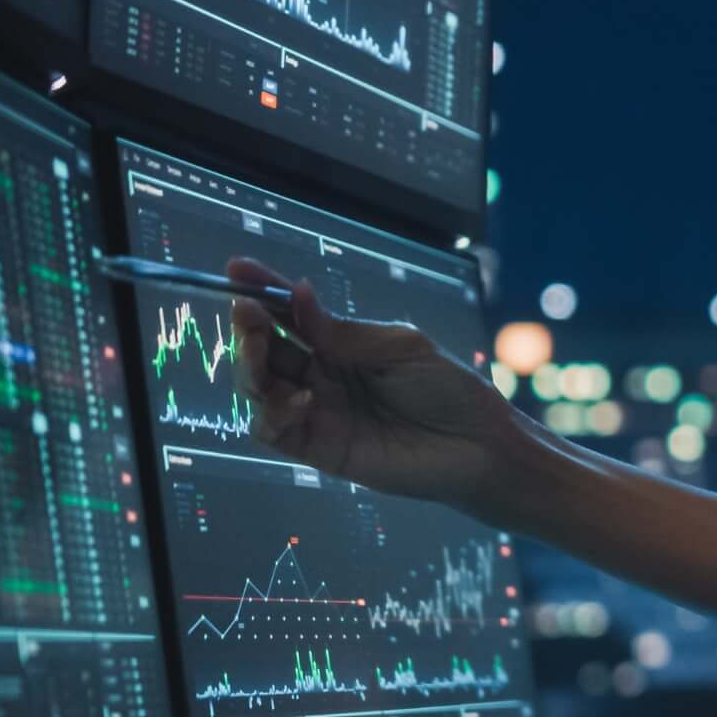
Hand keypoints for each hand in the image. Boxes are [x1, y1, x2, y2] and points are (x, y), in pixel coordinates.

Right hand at [231, 257, 532, 508]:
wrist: (480, 445)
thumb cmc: (450, 390)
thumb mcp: (400, 347)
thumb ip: (343, 332)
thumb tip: (295, 295)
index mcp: (341, 344)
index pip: (290, 315)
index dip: (262, 291)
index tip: (237, 268)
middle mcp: (322, 376)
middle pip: (263, 349)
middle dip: (248, 327)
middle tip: (247, 311)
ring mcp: (317, 412)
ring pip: (257, 388)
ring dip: (249, 366)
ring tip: (262, 350)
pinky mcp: (319, 448)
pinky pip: (273, 430)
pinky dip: (271, 412)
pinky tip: (299, 397)